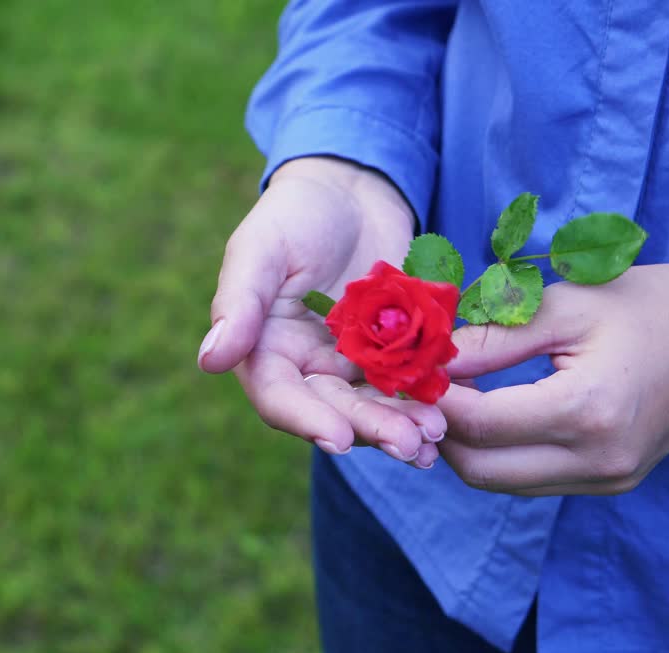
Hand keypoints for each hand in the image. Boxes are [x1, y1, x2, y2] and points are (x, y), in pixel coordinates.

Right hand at [199, 157, 444, 467]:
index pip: (280, 399)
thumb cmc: (294, 213)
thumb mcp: (260, 248)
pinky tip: (458, 407)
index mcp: (266, 352)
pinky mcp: (396, 354)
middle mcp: (309, 369)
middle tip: (410, 444)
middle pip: (337, 411)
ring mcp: (355, 365)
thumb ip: (239, 302)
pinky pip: (414, 383)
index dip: (309, 422)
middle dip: (373, 429)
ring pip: (379, 406)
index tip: (340, 439)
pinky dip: (433, 398)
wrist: (350, 191)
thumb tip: (210, 359)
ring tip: (434, 434)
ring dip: (406, 424)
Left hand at [435, 263, 668, 494]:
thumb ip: (493, 335)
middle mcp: (596, 459)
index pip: (480, 424)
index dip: (435, 399)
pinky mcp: (610, 484)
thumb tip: (431, 360)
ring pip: (502, 483)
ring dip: (469, 447)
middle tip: (427, 388)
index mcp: (586, 409)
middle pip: (480, 470)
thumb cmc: (642, 306)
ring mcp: (606, 480)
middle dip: (441, 431)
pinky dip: (502, 454)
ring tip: (457, 397)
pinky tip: (494, 413)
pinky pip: (533, 481)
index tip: (412, 370)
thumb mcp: (563, 304)